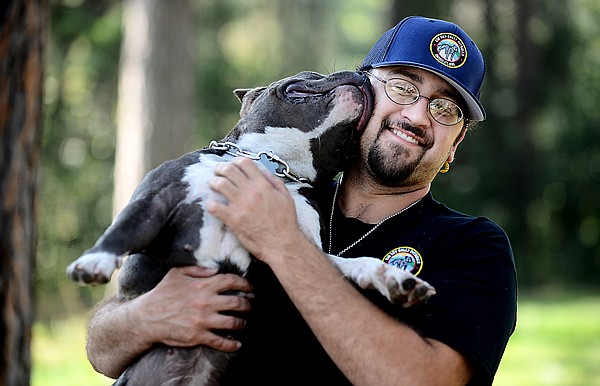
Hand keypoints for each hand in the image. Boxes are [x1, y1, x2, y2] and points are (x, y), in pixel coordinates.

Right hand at [134, 266, 252, 351]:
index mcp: (203, 285)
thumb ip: (196, 269)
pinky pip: (220, 341)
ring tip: (244, 323)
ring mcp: (203, 320)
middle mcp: (206, 302)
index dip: (244, 283)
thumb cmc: (162, 293)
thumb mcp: (176, 273)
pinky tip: (237, 344)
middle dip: (248, 304)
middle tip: (250, 305)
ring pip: (232, 322)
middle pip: (237, 302)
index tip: (250, 287)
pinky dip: (231, 344)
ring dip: (242, 323)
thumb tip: (214, 270)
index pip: (231, 281)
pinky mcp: (198, 335)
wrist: (147, 317)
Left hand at [206, 157, 305, 263]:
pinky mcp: (233, 219)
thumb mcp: (286, 198)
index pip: (245, 163)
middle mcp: (251, 192)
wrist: (282, 244)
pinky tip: (212, 205)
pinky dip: (210, 204)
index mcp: (263, 185)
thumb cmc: (286, 222)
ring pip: (219, 184)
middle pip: (229, 170)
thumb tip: (263, 172)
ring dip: (213, 182)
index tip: (233, 165)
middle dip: (220, 168)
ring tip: (213, 185)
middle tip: (218, 172)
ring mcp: (241, 205)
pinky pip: (214, 207)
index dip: (236, 161)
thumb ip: (275, 182)